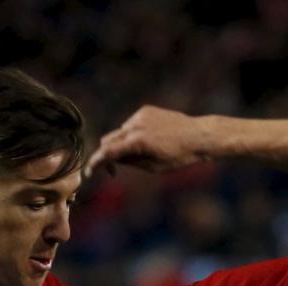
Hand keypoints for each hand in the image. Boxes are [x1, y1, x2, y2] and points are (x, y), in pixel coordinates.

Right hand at [89, 106, 209, 175]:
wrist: (198, 136)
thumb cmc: (179, 157)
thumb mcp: (154, 168)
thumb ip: (130, 162)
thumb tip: (113, 159)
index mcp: (138, 142)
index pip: (108, 152)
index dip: (95, 163)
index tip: (89, 172)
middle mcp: (136, 125)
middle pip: (109, 139)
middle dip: (107, 154)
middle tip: (114, 170)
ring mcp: (140, 115)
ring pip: (120, 132)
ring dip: (122, 144)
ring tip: (142, 153)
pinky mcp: (146, 110)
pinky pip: (131, 124)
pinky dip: (133, 134)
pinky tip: (150, 140)